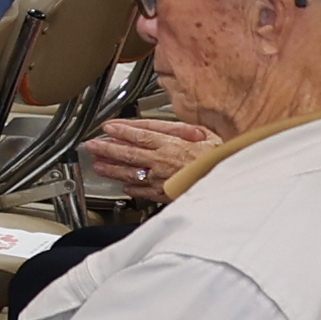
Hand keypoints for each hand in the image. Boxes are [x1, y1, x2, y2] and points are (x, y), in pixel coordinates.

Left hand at [81, 108, 220, 195]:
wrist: (229, 182)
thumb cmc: (220, 157)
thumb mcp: (202, 133)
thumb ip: (176, 128)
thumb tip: (156, 125)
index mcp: (169, 144)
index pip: (138, 135)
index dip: (120, 131)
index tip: (107, 128)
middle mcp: (161, 161)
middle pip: (127, 154)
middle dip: (106, 149)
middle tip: (91, 146)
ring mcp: (161, 179)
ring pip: (130, 173)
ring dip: (111, 169)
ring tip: (99, 166)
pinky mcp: (165, 194)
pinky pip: (144, 192)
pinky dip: (132, 188)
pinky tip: (124, 186)